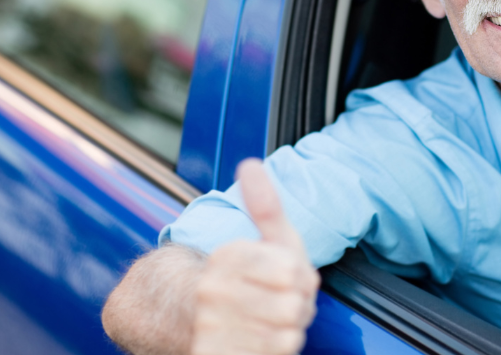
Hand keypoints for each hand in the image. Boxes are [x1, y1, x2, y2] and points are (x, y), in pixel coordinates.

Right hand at [191, 158, 320, 354]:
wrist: (201, 321)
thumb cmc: (250, 277)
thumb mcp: (265, 239)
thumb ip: (265, 205)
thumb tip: (250, 164)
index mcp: (226, 256)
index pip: (292, 268)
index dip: (299, 277)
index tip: (283, 276)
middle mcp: (212, 291)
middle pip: (294, 303)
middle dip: (299, 305)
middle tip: (282, 302)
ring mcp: (212, 327)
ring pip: (288, 334)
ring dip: (290, 331)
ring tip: (272, 322)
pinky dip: (277, 351)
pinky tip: (264, 341)